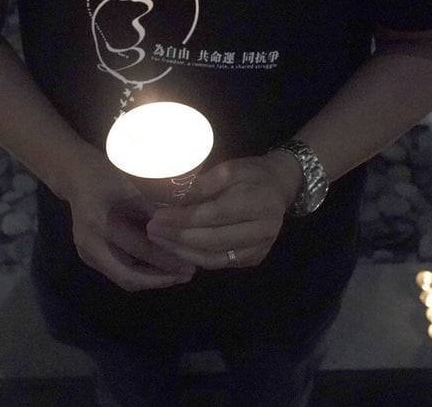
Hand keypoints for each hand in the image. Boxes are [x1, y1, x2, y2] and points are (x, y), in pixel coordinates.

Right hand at [62, 149, 195, 290]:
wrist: (75, 177)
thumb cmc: (106, 174)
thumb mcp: (133, 187)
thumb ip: (154, 212)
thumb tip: (184, 233)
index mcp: (100, 224)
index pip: (140, 250)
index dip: (167, 260)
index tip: (191, 264)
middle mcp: (90, 244)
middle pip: (129, 275)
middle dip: (160, 279)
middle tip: (187, 275)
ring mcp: (86, 253)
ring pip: (124, 278)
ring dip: (151, 280)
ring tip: (178, 274)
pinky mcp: (89, 256)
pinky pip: (118, 272)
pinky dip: (140, 273)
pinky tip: (160, 268)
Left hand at [145, 152, 301, 268]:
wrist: (280, 188)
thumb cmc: (252, 174)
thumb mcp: (230, 169)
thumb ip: (204, 184)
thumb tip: (172, 198)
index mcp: (259, 203)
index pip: (213, 215)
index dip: (182, 218)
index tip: (157, 216)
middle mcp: (263, 230)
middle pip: (212, 239)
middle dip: (177, 236)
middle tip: (151, 229)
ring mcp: (259, 249)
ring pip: (214, 257)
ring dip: (182, 251)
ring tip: (159, 240)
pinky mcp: (253, 259)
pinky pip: (219, 263)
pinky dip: (195, 258)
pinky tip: (177, 249)